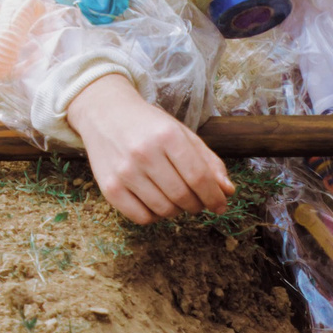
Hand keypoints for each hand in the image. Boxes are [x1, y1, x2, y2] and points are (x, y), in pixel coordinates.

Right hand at [64, 72, 232, 223]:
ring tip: (176, 199)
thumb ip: (208, 161)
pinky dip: (155, 216)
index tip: (221, 205)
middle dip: (197, 205)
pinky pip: (141, 217)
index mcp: (167, 136)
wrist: (105, 114)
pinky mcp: (109, 188)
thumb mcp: (181, 134)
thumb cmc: (149, 126)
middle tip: (198, 202)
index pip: (199, 177)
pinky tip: (156, 203)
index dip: (214, 196)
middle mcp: (144, 153)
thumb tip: (227, 191)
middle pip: (182, 196)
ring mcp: (124, 172)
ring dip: (177, 211)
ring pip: (163, 209)